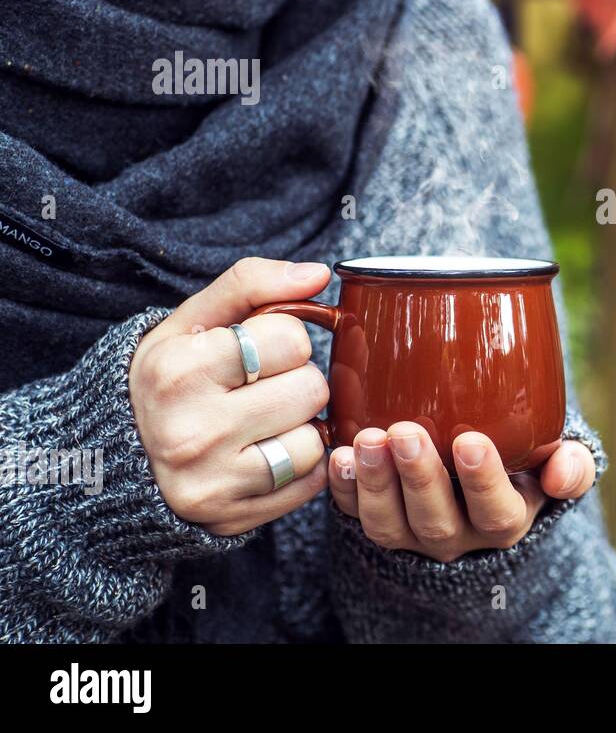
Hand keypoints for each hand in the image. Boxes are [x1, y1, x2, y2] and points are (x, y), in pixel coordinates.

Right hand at [129, 257, 331, 535]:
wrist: (120, 456)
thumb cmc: (171, 377)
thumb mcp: (192, 321)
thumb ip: (252, 283)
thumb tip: (319, 274)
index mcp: (178, 371)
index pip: (291, 338)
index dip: (285, 339)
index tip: (257, 351)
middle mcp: (191, 431)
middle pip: (311, 389)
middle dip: (297, 381)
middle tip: (262, 388)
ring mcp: (212, 481)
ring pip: (315, 441)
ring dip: (302, 427)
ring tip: (264, 422)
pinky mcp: (233, 518)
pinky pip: (311, 482)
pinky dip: (301, 466)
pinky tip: (266, 452)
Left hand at [329, 426, 595, 561]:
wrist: (477, 476)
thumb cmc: (522, 460)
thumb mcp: (554, 463)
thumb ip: (571, 465)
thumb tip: (562, 473)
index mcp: (505, 519)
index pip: (496, 512)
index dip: (482, 481)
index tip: (470, 441)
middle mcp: (458, 535)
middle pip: (436, 521)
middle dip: (419, 477)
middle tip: (406, 433)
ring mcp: (412, 534)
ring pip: (389, 526)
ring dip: (376, 483)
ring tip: (367, 440)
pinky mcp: (378, 521)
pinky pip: (354, 516)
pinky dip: (343, 490)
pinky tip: (339, 456)